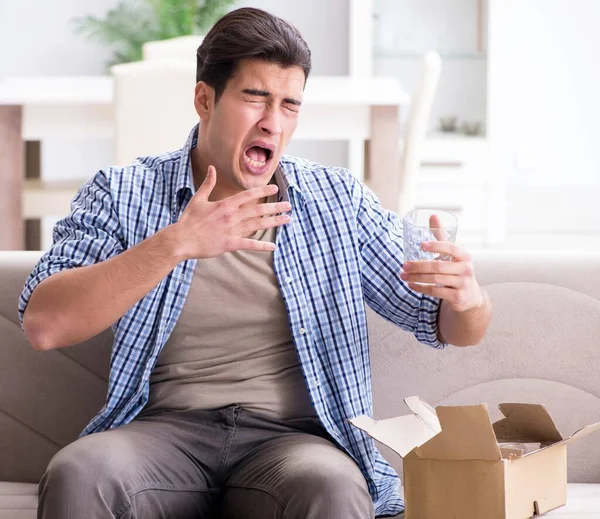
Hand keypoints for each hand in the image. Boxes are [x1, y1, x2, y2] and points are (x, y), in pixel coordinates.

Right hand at [173, 165, 290, 259]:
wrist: (182, 239)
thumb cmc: (189, 219)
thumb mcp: (198, 199)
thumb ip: (208, 184)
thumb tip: (211, 168)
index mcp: (225, 205)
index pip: (248, 195)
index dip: (263, 191)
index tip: (275, 189)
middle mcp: (231, 216)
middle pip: (258, 210)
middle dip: (275, 207)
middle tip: (288, 206)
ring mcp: (232, 230)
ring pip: (257, 226)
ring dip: (273, 222)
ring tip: (286, 220)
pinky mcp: (230, 244)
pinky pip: (249, 244)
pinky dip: (261, 246)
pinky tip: (273, 246)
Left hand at [400, 215, 483, 312]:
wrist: (470, 296)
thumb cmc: (457, 270)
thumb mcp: (453, 254)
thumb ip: (442, 236)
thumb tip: (433, 215)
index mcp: (465, 255)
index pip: (451, 248)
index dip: (436, 246)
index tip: (421, 245)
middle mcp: (466, 269)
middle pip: (438, 266)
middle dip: (418, 266)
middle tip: (404, 265)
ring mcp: (463, 284)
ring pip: (435, 279)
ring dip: (416, 277)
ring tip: (403, 275)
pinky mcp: (457, 297)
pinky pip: (435, 291)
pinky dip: (421, 288)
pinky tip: (411, 285)